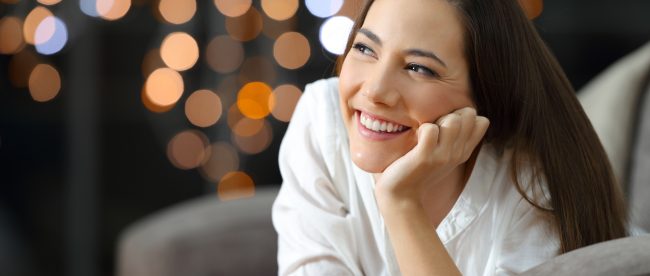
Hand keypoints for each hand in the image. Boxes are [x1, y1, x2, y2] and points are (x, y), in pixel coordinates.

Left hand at [374, 107, 489, 203]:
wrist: (402, 196)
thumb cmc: (419, 171)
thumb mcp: (444, 155)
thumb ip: (455, 138)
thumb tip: (465, 115)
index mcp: (463, 152)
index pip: (482, 122)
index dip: (464, 116)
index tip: (448, 125)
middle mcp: (457, 154)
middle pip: (469, 115)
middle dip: (452, 113)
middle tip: (436, 127)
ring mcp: (442, 156)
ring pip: (453, 120)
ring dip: (438, 120)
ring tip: (426, 134)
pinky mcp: (425, 157)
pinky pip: (430, 129)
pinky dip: (422, 129)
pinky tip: (417, 140)